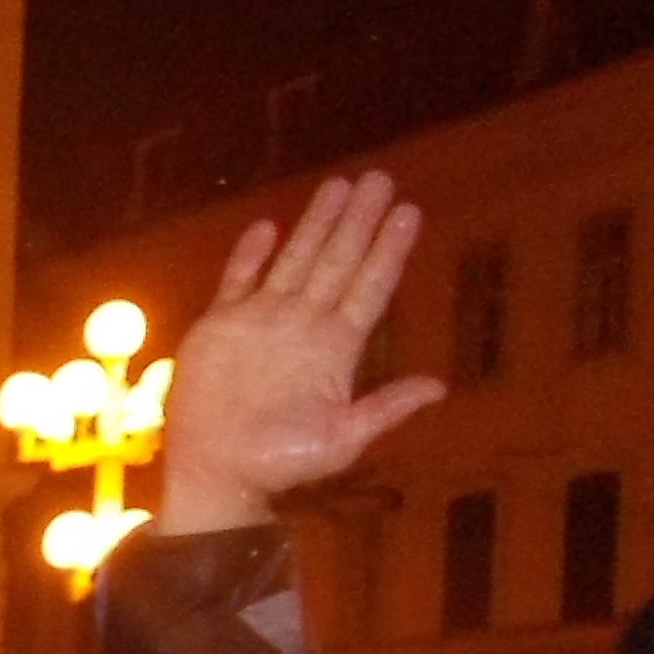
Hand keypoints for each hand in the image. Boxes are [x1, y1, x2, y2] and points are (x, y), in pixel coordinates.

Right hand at [156, 173, 446, 532]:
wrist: (215, 473)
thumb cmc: (279, 464)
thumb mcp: (342, 440)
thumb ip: (385, 408)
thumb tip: (439, 386)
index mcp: (336, 348)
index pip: (370, 287)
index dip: (389, 250)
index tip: (408, 212)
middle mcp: (304, 325)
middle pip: (338, 262)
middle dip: (358, 221)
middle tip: (380, 179)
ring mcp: (262, 321)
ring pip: (296, 259)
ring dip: (316, 224)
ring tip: (339, 185)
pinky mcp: (220, 326)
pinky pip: (238, 280)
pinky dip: (250, 254)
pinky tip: (268, 226)